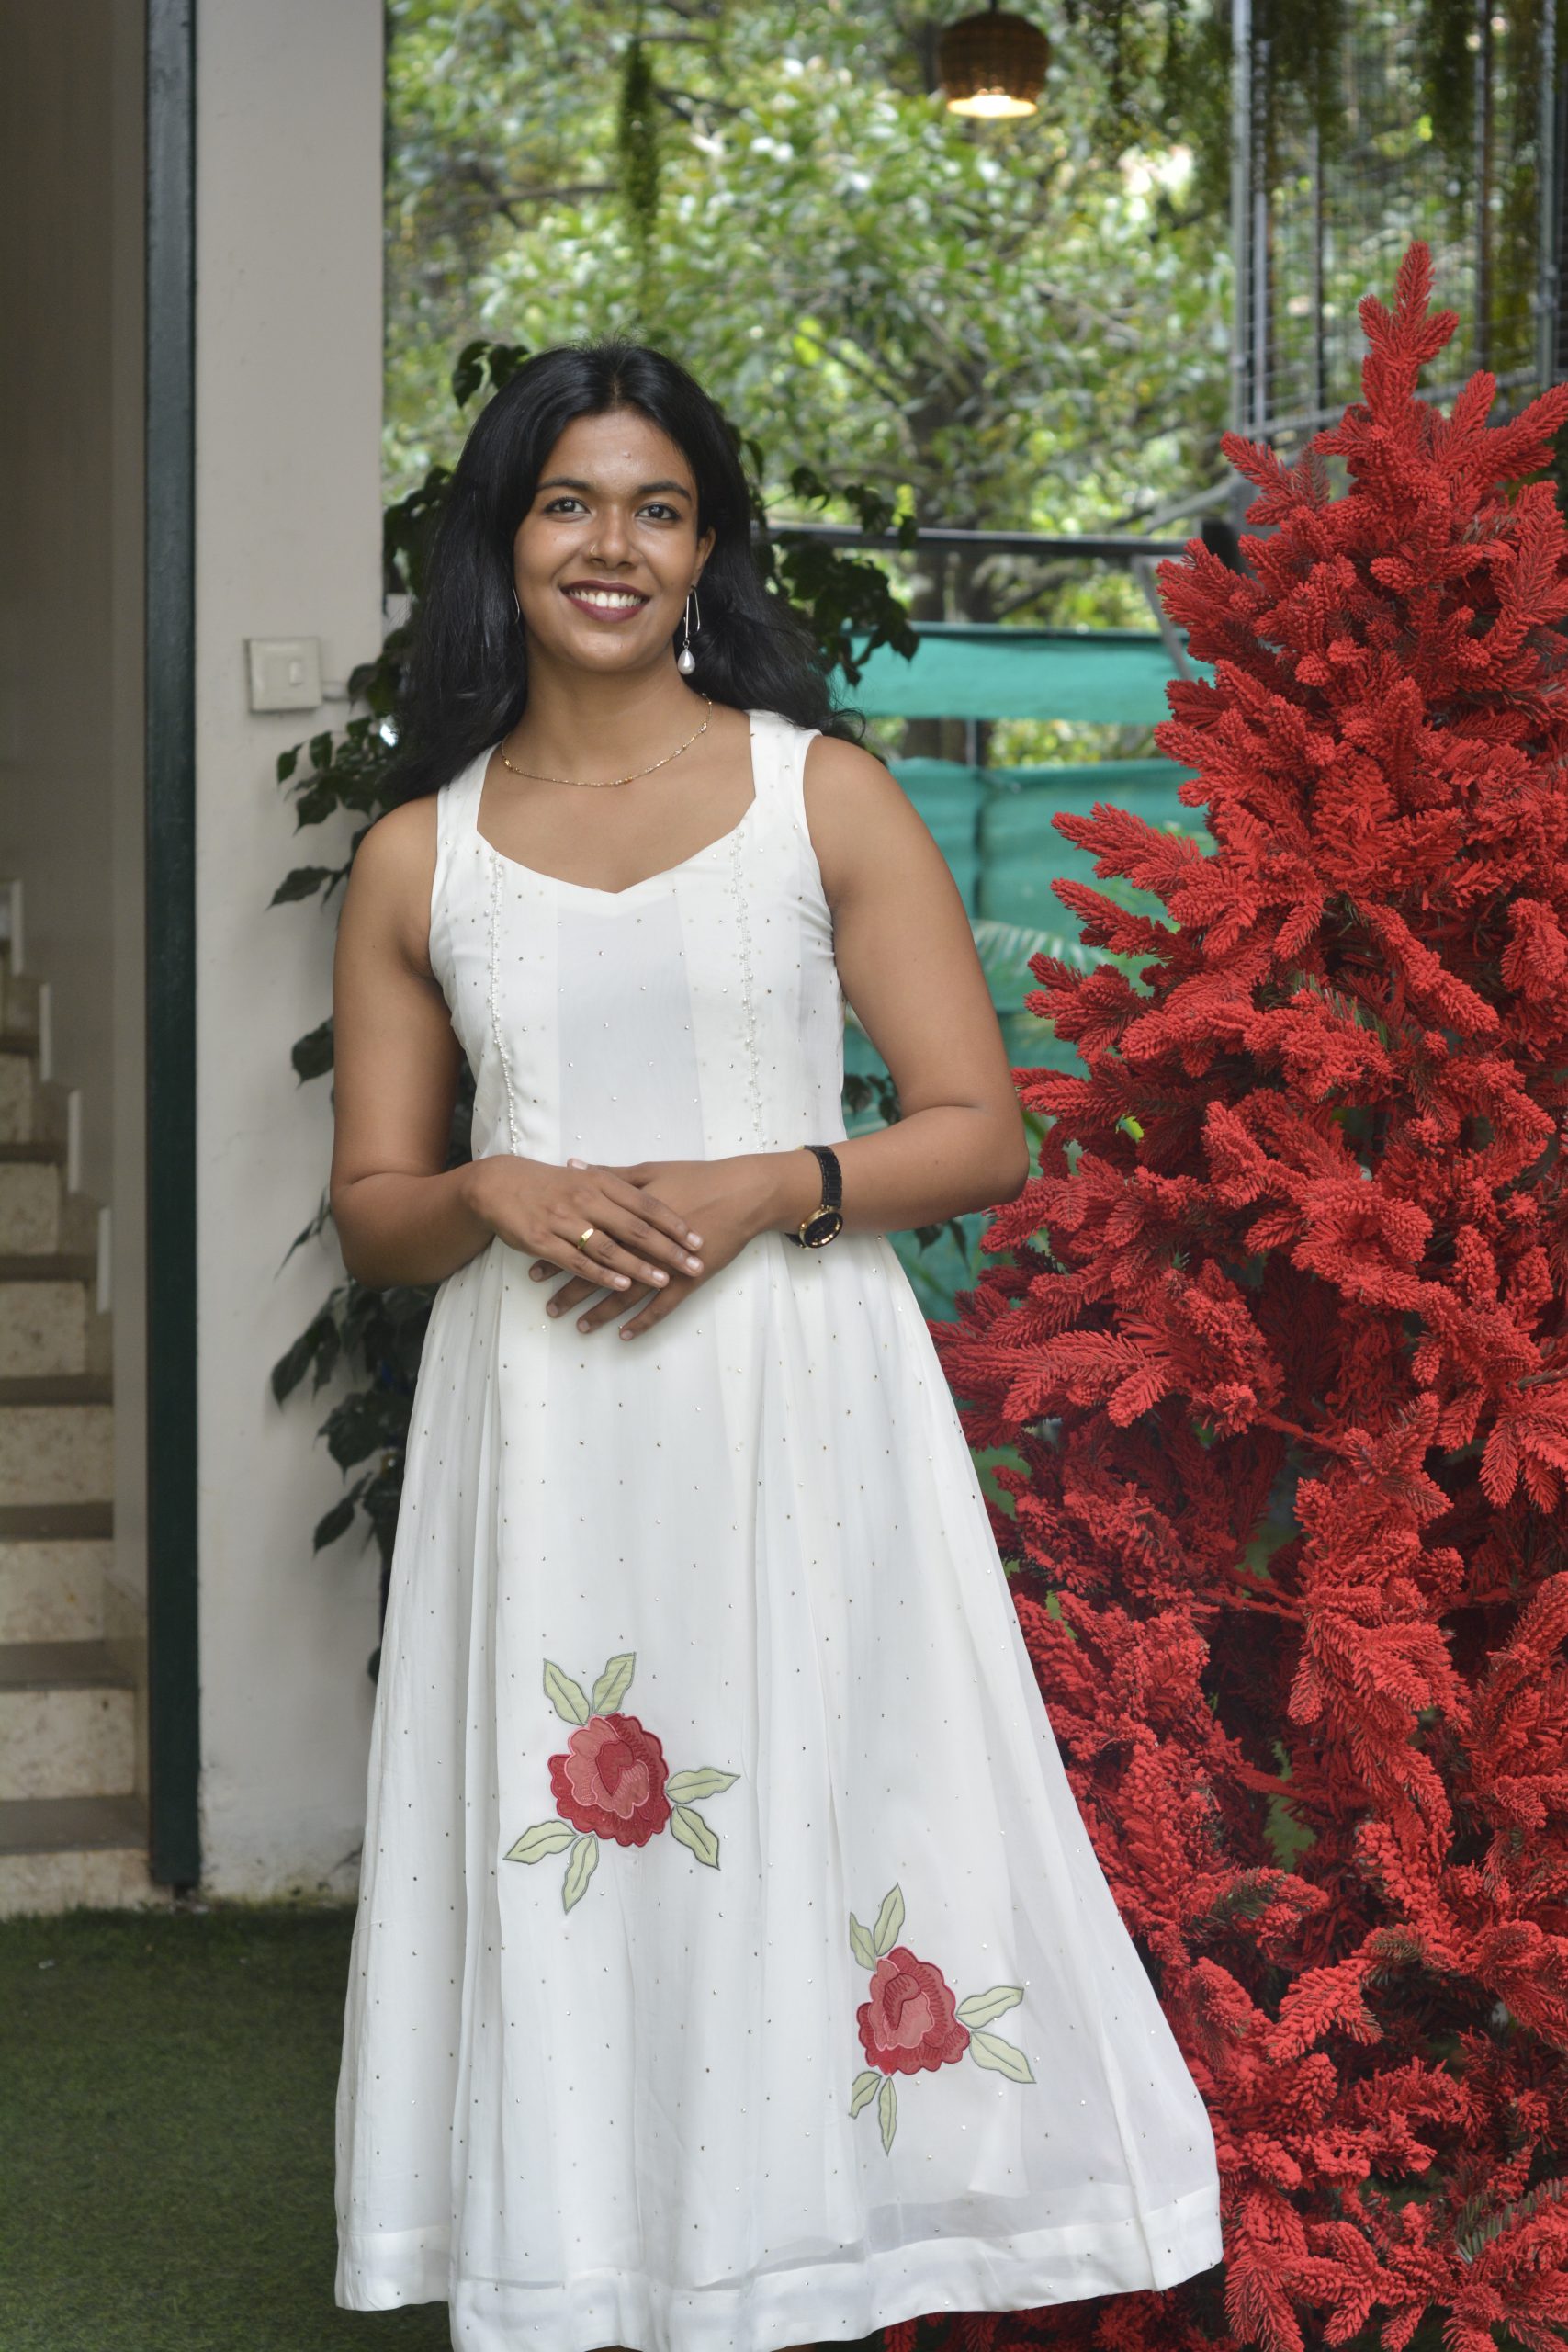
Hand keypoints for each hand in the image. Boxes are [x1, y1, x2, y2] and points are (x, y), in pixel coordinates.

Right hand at [465, 1152, 705, 1301]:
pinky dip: (601, 1274)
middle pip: (634, 1227)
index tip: (698, 1238)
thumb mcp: (585, 1176)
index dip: (674, 1222)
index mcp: (600, 1182)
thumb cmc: (549, 1183)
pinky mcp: (543, 1241)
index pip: (646, 1203)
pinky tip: (621, 1285)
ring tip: (664, 1279)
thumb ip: (617, 1183)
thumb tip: (654, 1192)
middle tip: (693, 1264)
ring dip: (638, 1265)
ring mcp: (564, 1221)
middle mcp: (585, 1199)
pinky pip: (577, 1261)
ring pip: (608, 1247)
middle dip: (667, 1249)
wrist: (499, 1185)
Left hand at [535, 1155, 774, 1339]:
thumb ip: (608, 1174)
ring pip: (627, 1295)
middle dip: (572, 1292)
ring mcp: (666, 1265)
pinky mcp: (690, 1279)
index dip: (559, 1257)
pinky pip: (663, 1308)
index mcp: (627, 1217)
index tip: (535, 1271)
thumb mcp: (649, 1171)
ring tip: (579, 1327)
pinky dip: (643, 1323)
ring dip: (602, 1314)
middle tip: (550, 1309)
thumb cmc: (696, 1177)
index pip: (585, 1241)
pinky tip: (624, 1336)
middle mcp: (642, 1245)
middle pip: (600, 1272)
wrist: (741, 1193)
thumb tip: (573, 1167)